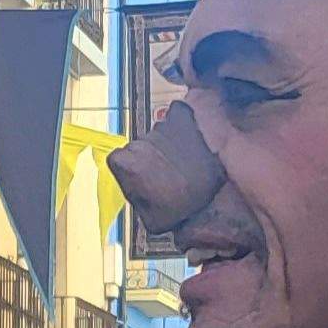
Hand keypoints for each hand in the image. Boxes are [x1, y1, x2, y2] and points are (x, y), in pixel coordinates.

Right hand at [106, 99, 221, 238]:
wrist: (209, 203)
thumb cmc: (177, 211)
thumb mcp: (147, 216)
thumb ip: (135, 197)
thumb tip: (136, 190)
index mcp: (125, 163)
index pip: (118, 158)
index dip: (130, 167)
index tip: (143, 176)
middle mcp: (139, 142)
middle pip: (141, 145)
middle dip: (153, 156)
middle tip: (170, 172)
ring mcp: (160, 129)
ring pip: (159, 132)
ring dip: (170, 143)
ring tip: (187, 161)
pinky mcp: (182, 120)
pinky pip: (178, 112)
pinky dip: (181, 118)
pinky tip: (189, 133)